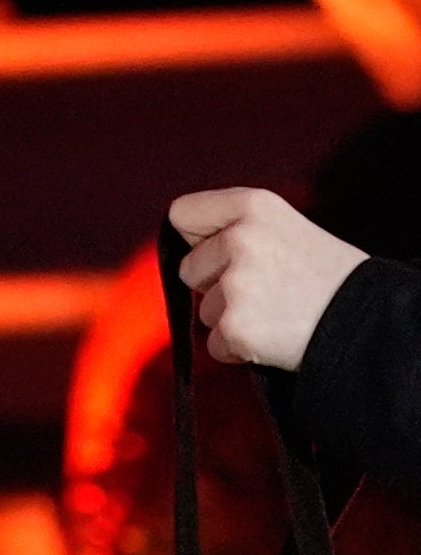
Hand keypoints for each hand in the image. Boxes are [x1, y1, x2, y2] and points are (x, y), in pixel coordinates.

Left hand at [172, 188, 371, 371]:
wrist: (373, 324)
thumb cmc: (327, 277)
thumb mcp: (285, 229)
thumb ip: (234, 228)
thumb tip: (183, 246)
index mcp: (253, 205)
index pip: (181, 214)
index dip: (196, 239)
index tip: (221, 252)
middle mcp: (241, 239)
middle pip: (188, 269)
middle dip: (218, 285)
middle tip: (270, 290)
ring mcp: (237, 284)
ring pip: (204, 309)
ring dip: (233, 318)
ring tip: (280, 313)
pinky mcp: (237, 327)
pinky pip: (215, 344)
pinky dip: (239, 349)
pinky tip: (276, 338)